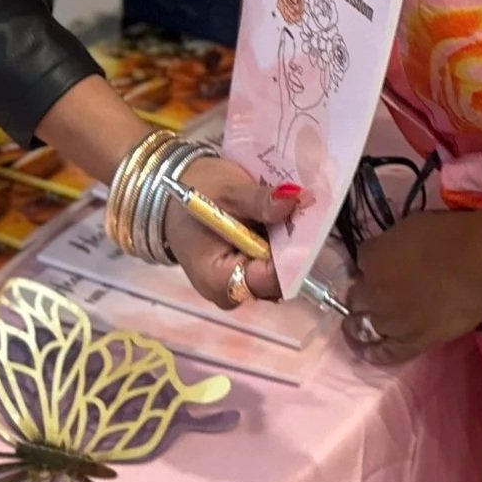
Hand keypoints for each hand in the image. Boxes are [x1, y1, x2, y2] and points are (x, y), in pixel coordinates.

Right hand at [162, 155, 298, 312]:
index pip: (267, 280)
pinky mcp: (245, 275)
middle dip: (292, 249)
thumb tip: (294, 201)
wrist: (173, 193)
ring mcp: (238, 285)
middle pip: (276, 280)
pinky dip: (279, 245)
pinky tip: (280, 223)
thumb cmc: (195, 192)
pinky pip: (270, 265)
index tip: (309, 230)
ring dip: (288, 246)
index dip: (291, 257)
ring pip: (277, 273)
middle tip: (303, 215)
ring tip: (290, 214)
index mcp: (217, 279)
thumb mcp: (227, 190)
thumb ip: (260, 200)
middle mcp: (229, 291)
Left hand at [343, 208, 481, 365]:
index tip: (380, 263)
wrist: (477, 264)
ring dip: (361, 323)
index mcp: (373, 257)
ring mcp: (390, 320)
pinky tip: (368, 351)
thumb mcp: (412, 225)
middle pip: (356, 297)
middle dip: (362, 294)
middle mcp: (373, 291)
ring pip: (364, 326)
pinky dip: (373, 353)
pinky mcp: (411, 343)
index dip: (371, 263)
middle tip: (374, 293)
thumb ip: (395, 243)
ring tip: (360, 325)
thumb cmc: (450, 234)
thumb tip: (393, 252)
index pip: (361, 261)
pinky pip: (385, 354)